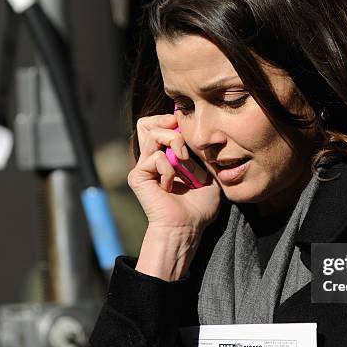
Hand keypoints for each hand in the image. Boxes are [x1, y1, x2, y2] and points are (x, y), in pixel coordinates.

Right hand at [127, 114, 221, 230]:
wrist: (187, 226)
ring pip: (151, 134)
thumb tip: (196, 132)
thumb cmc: (200, 205)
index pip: (159, 124)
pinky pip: (155, 158)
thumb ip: (201, 153)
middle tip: (184, 142)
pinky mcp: (138, 176)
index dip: (172, 120)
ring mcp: (143, 166)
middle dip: (170, 125)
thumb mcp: (208, 173)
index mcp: (167, 155)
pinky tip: (171, 186)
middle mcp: (152, 158)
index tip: (188, 128)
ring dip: (174, 143)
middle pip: (148, 123)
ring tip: (183, 160)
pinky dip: (169, 169)